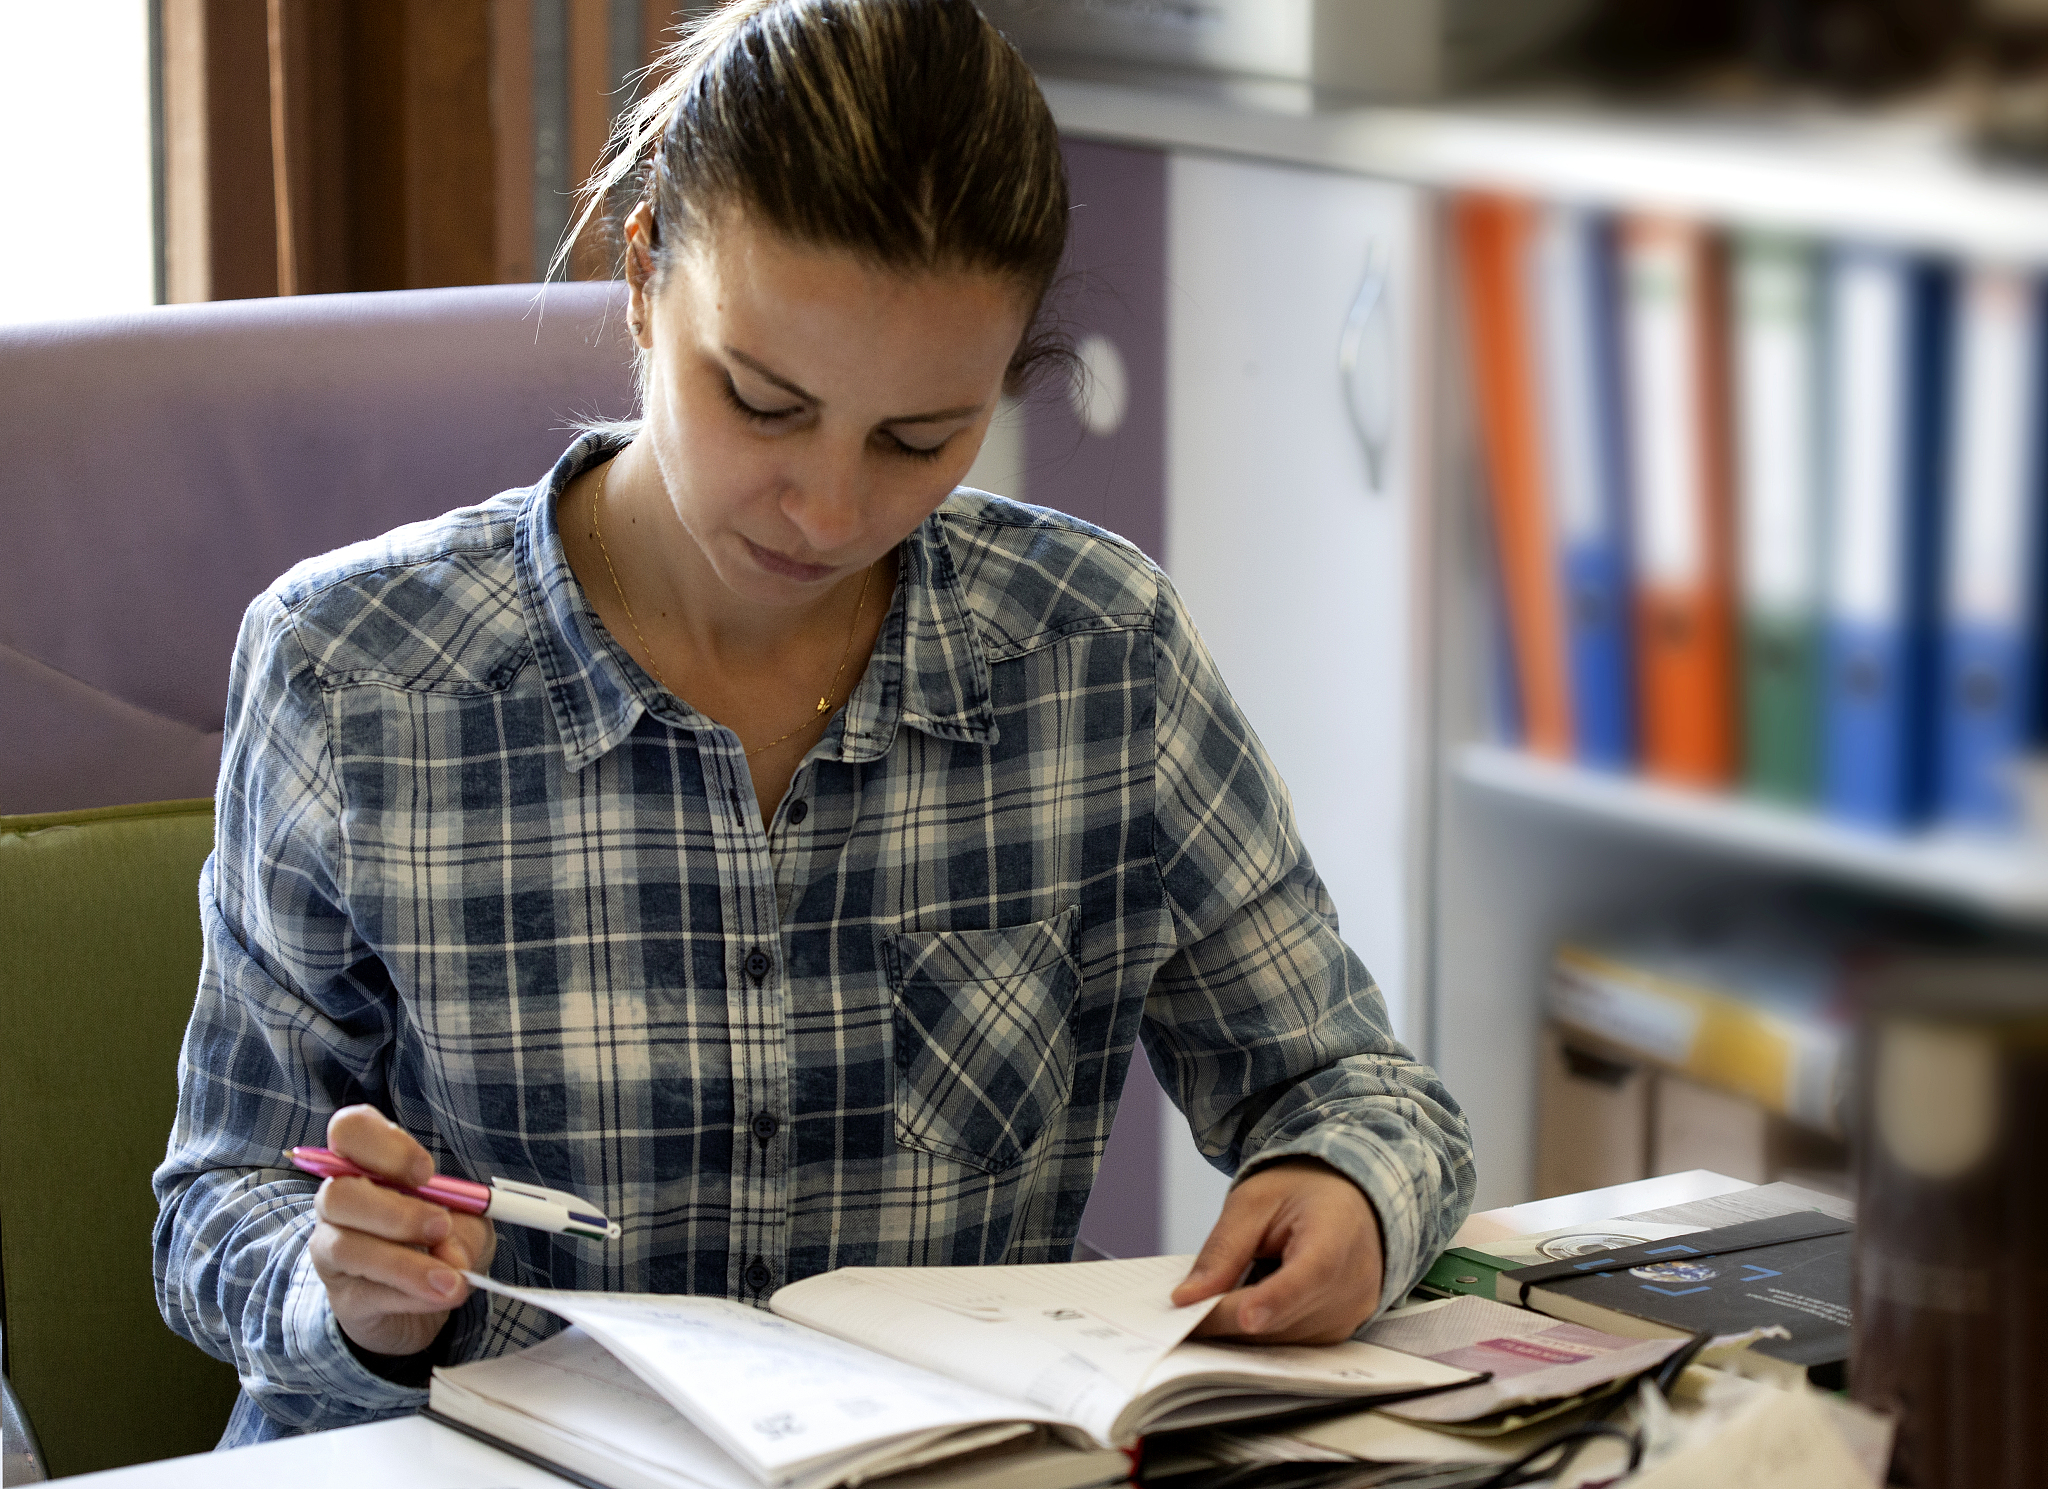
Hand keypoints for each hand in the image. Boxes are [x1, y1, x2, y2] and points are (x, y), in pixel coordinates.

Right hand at [307, 1105, 495, 1359]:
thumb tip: (451, 1251)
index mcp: (368, 1163)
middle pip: (337, 1192)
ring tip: (450, 1279)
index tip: (425, 1173)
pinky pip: (364, 1292)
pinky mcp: (342, 1296)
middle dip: (395, 1212)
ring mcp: (333, 1249)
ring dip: (404, 1263)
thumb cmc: (442, 1242)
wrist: (426, 1300)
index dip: (384, 1146)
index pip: (349, 1130)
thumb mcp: (469, 1221)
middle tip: (440, 1227)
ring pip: (344, 1246)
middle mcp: (339, 1201)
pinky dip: (410, 1294)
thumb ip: (465, 1226)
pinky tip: (438, 1295)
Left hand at [1170, 1157, 1383, 1343]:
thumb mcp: (1253, 1202)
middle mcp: (1354, 1282)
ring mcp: (1351, 1313)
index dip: (1277, 1299)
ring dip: (1239, 1327)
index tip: (1245, 1318)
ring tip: (1208, 1304)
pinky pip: (1290, 1343)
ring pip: (1282, 1338)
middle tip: (1177, 1316)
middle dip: (1228, 1318)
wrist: (1348, 1202)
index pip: (1312, 1273)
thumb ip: (1223, 1249)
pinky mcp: (1339, 1332)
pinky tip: (1241, 1308)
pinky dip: (1259, 1329)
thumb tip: (1187, 1298)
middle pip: (1286, 1315)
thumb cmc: (1301, 1195)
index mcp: (1338, 1233)